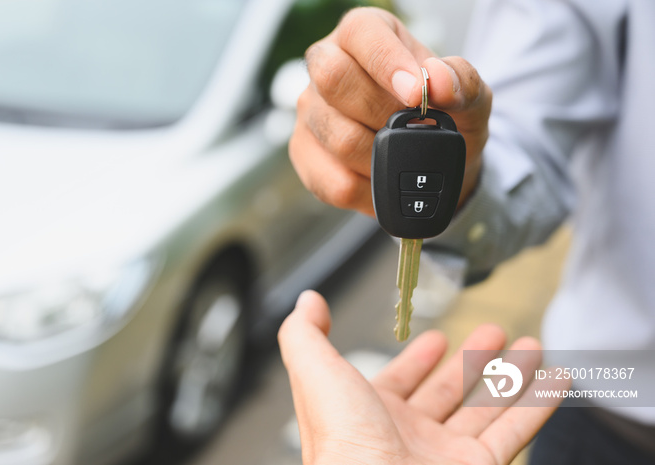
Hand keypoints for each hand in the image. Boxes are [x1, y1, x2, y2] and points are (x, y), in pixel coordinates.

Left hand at [278, 291, 564, 464]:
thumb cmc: (342, 447)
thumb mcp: (316, 375)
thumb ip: (307, 335)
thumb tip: (309, 301)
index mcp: (369, 412)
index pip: (400, 380)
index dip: (418, 360)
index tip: (438, 340)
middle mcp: (407, 434)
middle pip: (448, 390)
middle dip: (471, 360)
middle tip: (494, 332)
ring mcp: (445, 455)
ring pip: (486, 407)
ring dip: (510, 375)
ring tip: (532, 346)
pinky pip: (515, 430)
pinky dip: (537, 404)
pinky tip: (554, 380)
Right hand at [289, 7, 491, 215]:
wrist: (432, 164)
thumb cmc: (445, 118)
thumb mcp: (470, 98)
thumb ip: (462, 82)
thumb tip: (439, 79)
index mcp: (365, 34)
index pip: (361, 33)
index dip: (386, 63)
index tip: (415, 94)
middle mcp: (327, 65)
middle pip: (333, 79)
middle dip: (382, 112)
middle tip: (412, 130)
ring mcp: (311, 111)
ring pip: (339, 138)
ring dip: (383, 158)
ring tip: (403, 157)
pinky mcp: (304, 154)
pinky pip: (334, 181)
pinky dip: (371, 190)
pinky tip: (384, 179)